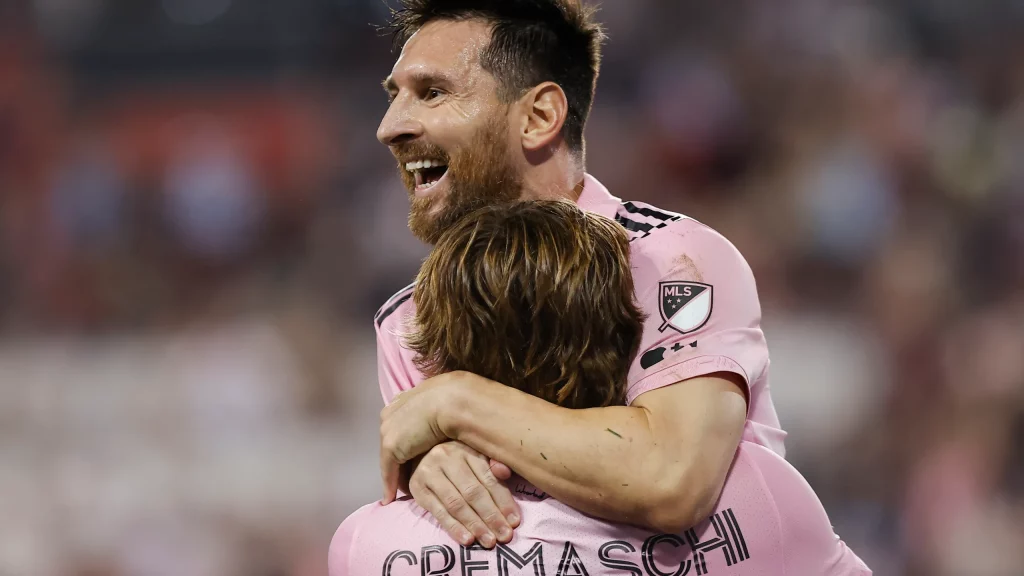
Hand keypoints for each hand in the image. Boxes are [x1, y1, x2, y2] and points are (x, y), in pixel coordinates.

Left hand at [380, 376, 458, 503]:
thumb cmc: (458, 402)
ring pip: (390, 458)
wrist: (452, 401)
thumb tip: (451, 424)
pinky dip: (390, 484)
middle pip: (393, 442)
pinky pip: (388, 470)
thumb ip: (443, 415)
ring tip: (406, 490)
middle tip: (410, 475)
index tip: (415, 452)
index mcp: (405, 399)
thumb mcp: (449, 406)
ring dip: (397, 474)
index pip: (401, 425)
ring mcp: (389, 428)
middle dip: (401, 458)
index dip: (408, 440)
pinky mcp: (390, 445)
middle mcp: (392, 413)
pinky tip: (392, 498)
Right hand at [408, 441, 519, 548]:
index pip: (488, 478)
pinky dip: (454, 528)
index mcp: (466, 448)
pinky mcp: (417, 488)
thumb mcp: (474, 454)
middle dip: (491, 517)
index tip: (514, 522)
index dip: (503, 501)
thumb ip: (492, 463)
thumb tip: (505, 473)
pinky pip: (438, 512)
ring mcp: (429, 473)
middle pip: (473, 492)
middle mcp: (447, 457)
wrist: (418, 454)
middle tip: (505, 536)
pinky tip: (467, 540)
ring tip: (489, 541)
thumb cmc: (454, 458)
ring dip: (475, 525)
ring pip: (456, 504)